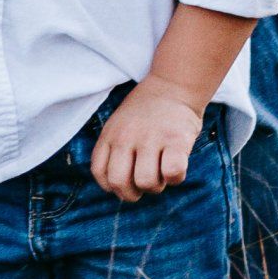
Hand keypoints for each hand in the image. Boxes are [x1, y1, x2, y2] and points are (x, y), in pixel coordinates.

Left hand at [90, 81, 203, 199]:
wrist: (173, 85)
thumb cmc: (146, 113)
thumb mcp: (118, 125)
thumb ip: (114, 150)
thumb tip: (118, 187)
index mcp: (110, 134)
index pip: (100, 173)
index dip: (113, 186)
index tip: (127, 181)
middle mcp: (127, 136)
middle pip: (119, 183)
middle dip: (133, 193)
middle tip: (144, 182)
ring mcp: (151, 137)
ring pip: (146, 182)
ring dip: (157, 185)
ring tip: (161, 170)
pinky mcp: (176, 140)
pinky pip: (172, 173)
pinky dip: (176, 178)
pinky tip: (177, 165)